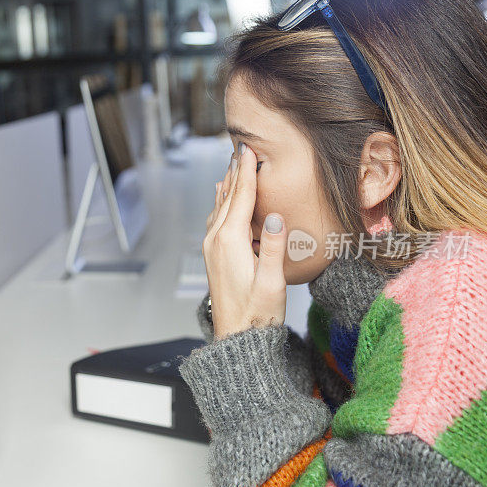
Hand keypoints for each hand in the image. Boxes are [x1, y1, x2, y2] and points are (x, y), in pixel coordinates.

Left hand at [203, 143, 287, 339]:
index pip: (241, 198)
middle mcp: (216, 241)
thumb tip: (275, 216)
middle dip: (236, 172)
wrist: (235, 339)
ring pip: (220, 208)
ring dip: (228, 185)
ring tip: (233, 165)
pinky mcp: (213, 256)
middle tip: (240, 147)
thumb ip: (273, 247)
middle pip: (228, 198)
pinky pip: (216, 220)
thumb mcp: (272, 282)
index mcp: (230, 242)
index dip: (247, 172)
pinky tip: (224, 199)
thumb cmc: (257, 314)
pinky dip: (222, 203)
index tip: (248, 150)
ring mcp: (211, 248)